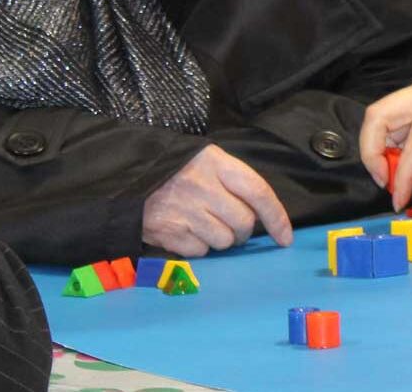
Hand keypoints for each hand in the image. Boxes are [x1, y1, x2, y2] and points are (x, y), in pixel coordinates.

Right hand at [143, 145, 294, 256]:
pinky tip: (185, 230)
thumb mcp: (205, 160)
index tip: (284, 237)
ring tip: (202, 223)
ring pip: (224, 241)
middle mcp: (202, 186)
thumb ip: (232, 181)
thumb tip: (261, 216)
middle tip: (230, 223)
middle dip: (243, 229)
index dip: (277, 218)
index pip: (258, 192)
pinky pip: (200, 251)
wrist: (126, 175)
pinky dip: (197, 246)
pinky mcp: (169, 233)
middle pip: (243, 222)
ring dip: (220, 238)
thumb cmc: (173, 168)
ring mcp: (185, 211)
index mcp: (215, 163)